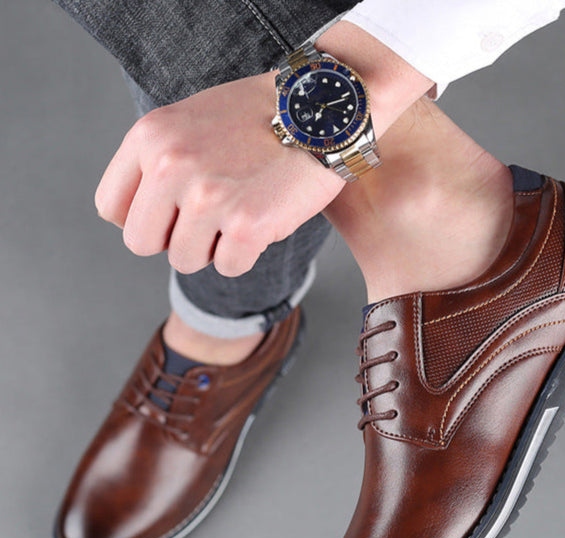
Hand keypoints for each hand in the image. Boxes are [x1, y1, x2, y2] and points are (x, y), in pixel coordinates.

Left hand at [95, 71, 343, 276]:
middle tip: (207, 221)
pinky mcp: (246, 224)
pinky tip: (262, 221)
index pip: (112, 209)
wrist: (320, 110)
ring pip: (185, 260)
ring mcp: (207, 197)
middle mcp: (171, 166)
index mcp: (149, 137)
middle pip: (142, 243)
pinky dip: (246, 254)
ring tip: (240, 213)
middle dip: (173, 240)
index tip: (168, 217)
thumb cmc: (260, 118)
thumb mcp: (189, 121)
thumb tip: (141, 217)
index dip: (143, 220)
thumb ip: (159, 161)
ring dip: (212, 247)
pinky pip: (228, 267)